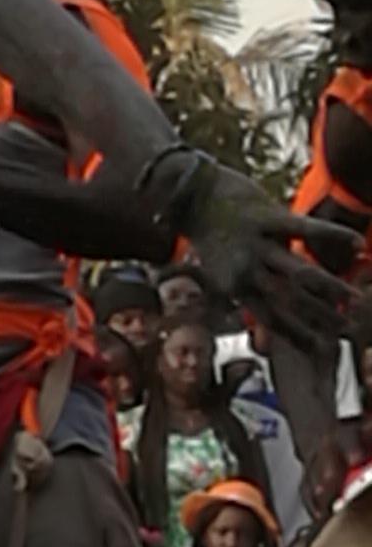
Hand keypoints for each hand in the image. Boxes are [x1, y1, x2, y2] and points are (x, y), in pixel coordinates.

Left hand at [190, 174, 352, 360]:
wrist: (192, 195)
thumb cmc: (215, 240)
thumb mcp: (223, 273)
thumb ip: (245, 301)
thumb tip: (260, 339)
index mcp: (235, 287)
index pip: (271, 319)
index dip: (298, 336)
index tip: (323, 352)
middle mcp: (245, 269)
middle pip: (289, 299)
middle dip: (320, 315)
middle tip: (349, 326)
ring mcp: (256, 242)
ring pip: (299, 270)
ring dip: (330, 286)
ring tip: (356, 298)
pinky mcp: (266, 215)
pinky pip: (305, 227)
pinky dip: (333, 236)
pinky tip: (357, 244)